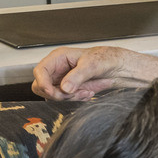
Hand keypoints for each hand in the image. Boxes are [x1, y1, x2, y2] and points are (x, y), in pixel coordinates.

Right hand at [32, 45, 155, 100]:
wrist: (118, 67)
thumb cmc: (105, 59)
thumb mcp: (92, 65)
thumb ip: (77, 76)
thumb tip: (64, 88)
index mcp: (58, 57)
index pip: (39, 71)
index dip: (43, 83)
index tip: (52, 92)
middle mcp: (57, 69)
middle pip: (42, 87)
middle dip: (57, 94)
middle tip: (74, 93)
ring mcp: (62, 79)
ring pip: (53, 96)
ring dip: (70, 98)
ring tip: (87, 91)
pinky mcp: (69, 89)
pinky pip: (65, 99)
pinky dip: (76, 99)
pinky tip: (88, 93)